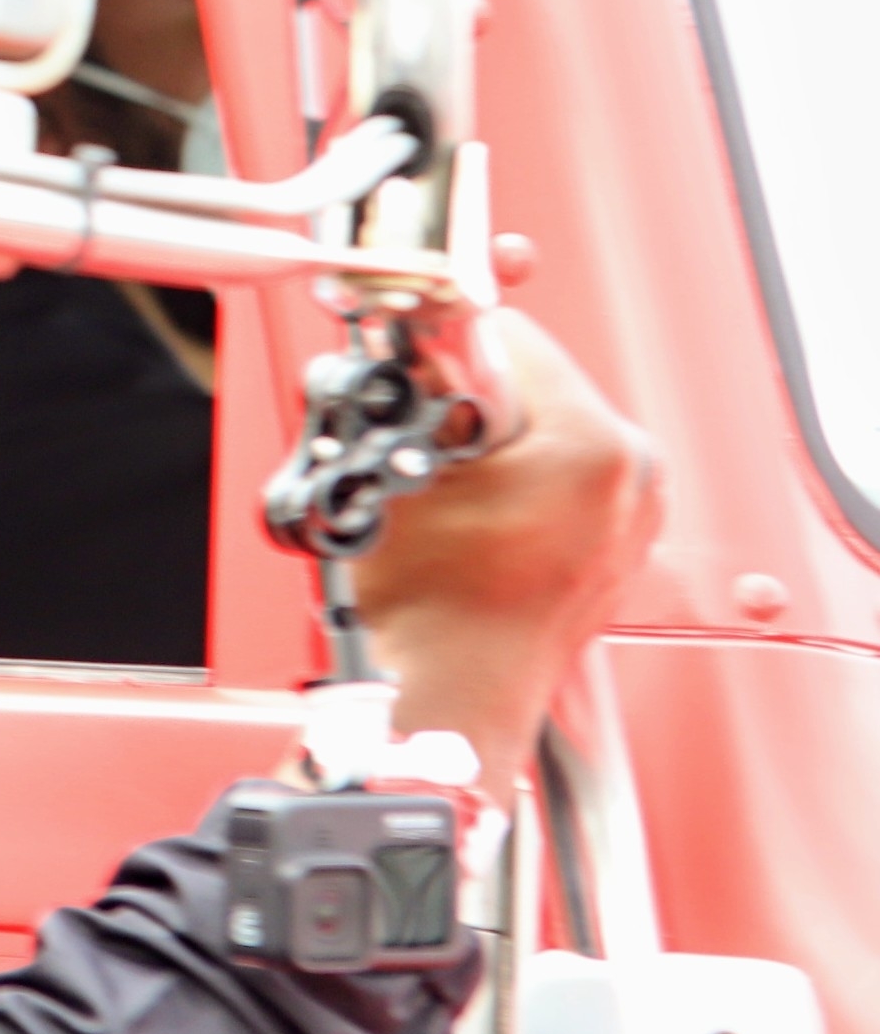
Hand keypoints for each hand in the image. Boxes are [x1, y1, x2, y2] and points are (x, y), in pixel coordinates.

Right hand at [351, 310, 662, 794]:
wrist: (455, 697)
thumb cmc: (437, 613)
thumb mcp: (398, 475)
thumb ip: (413, 394)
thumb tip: (413, 356)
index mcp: (594, 445)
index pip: (509, 337)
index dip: (441, 355)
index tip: (412, 382)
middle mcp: (632, 474)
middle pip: (534, 380)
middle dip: (469, 400)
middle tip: (425, 449)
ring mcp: (634, 513)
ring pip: (548, 426)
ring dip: (494, 440)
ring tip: (450, 490)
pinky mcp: (620, 542)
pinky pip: (565, 475)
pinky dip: (520, 480)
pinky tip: (479, 517)